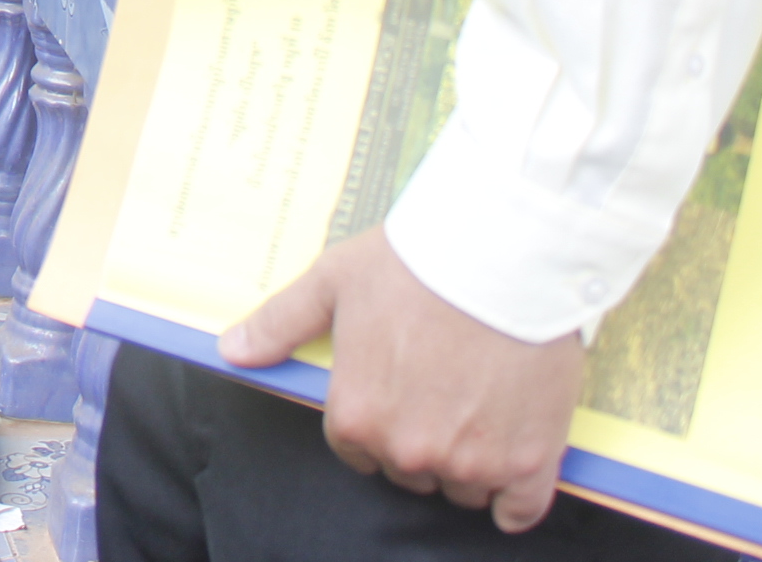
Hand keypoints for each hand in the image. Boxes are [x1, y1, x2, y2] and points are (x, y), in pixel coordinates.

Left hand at [221, 227, 582, 532]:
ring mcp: (473, 461)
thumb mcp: (330, 282)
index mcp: (358, 416)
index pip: (358, 451)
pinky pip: (520, 509)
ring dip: (469, 462)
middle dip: (420, 440)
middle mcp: (411, 449)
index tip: (398, 394)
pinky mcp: (529, 460)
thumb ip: (279, 324)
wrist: (501, 251)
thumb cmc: (412, 263)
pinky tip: (514, 465)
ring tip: (481, 407)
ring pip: (464, 488)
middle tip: (441, 391)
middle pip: (411, 471)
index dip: (376, 422)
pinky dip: (517, 498)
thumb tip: (232, 350)